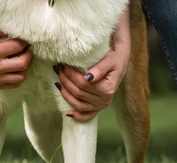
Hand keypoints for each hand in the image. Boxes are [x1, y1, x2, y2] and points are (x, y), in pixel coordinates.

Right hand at [0, 23, 31, 88]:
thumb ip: (3, 29)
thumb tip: (19, 32)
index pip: (17, 47)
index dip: (23, 42)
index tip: (23, 40)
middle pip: (22, 63)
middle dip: (28, 54)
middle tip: (27, 49)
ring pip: (21, 77)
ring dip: (25, 67)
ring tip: (22, 58)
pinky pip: (16, 84)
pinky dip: (19, 76)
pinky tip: (15, 67)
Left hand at [56, 7, 131, 121]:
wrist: (119, 65)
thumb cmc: (113, 60)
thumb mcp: (109, 60)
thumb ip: (100, 69)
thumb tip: (88, 77)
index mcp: (107, 89)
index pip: (82, 83)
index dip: (70, 74)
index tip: (62, 64)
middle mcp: (104, 101)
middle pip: (78, 93)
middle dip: (65, 81)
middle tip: (57, 69)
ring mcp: (100, 106)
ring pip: (78, 104)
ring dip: (65, 94)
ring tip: (57, 82)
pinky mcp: (97, 109)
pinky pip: (87, 116)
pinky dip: (77, 116)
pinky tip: (68, 113)